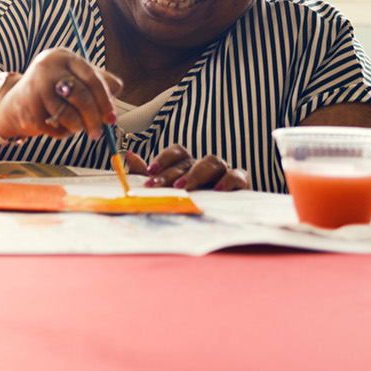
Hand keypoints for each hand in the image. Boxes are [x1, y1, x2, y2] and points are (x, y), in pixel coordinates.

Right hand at [0, 48, 122, 141]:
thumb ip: (99, 82)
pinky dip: (61, 132)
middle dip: (94, 118)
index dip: (105, 100)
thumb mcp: (74, 78)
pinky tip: (56, 125)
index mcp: (62, 56)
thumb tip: (114, 97)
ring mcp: (35, 88)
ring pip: (69, 114)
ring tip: (75, 126)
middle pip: (81, 95)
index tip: (111, 118)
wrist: (15, 103)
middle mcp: (46, 68)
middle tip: (98, 133)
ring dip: (77, 126)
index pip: (91, 77)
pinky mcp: (28, 109)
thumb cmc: (52, 90)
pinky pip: (55, 127)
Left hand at [127, 144, 249, 190]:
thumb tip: (128, 155)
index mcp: (189, 164)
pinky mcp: (241, 182)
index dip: (163, 158)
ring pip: (212, 162)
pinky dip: (228, 180)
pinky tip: (217, 189)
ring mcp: (224, 171)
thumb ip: (149, 176)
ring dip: (196, 174)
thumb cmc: (193, 201)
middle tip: (157, 185)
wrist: (225, 218)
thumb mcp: (167, 191)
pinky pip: (237, 175)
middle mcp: (205, 164)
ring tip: (183, 187)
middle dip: (171, 173)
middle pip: (190, 160)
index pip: (177, 152)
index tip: (149, 171)